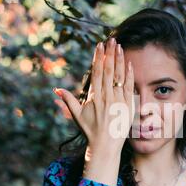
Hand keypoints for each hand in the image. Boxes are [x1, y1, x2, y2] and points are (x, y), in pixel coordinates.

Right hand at [53, 37, 134, 154]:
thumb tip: (56, 90)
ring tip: (119, 46)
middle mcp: (107, 96)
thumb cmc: (90, 130)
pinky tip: (129, 63)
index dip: (98, 58)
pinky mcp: (128, 105)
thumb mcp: (77, 115)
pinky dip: (129, 75)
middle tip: (110, 40)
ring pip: (119, 76)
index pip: (97, 72)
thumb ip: (68, 100)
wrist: (105, 145)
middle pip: (109, 70)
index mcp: (95, 96)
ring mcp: (118, 100)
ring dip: (119, 60)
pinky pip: (129, 87)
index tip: (99, 46)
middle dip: (109, 54)